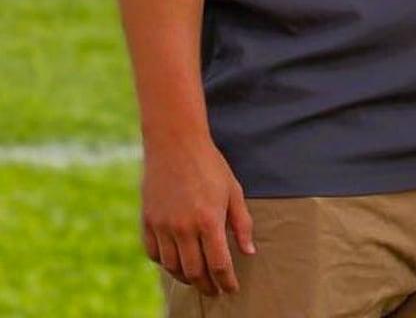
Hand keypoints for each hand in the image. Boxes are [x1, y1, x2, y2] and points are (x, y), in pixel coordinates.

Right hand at [140, 135, 255, 294]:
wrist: (175, 145)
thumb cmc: (210, 166)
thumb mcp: (234, 191)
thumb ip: (242, 223)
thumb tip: (248, 252)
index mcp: (209, 221)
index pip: (219, 264)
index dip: (226, 281)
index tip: (231, 289)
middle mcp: (184, 228)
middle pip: (195, 271)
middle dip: (207, 286)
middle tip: (215, 291)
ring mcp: (162, 226)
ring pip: (173, 267)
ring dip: (186, 278)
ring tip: (197, 280)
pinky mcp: (147, 222)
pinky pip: (154, 254)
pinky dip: (165, 263)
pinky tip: (176, 263)